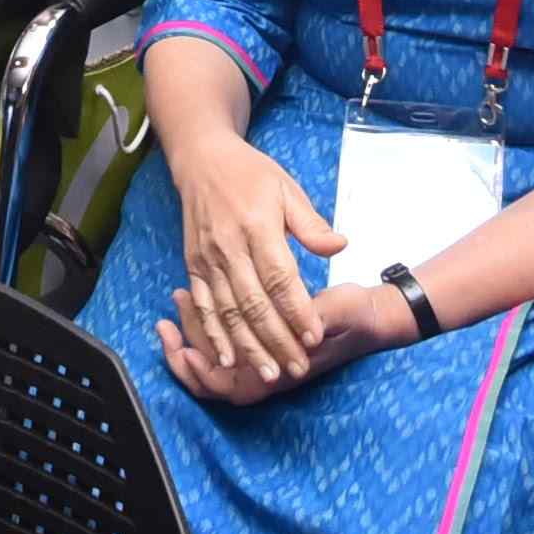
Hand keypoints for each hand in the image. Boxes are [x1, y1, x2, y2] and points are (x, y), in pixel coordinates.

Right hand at [158, 124, 346, 397]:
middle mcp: (229, 247)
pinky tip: (226, 358)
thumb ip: (311, 224)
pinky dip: (213, 335)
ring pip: (228, 312)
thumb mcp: (288, 188)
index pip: (279, 278)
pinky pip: (203, 306)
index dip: (296, 310)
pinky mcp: (193, 266)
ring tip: (269, 373)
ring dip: (248, 346)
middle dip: (277, 340)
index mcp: (257, 226)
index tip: (314, 336)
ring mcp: (208, 259)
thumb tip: (340, 246)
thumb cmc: (251, 174)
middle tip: (298, 367)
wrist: (202, 159)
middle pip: (254, 303)